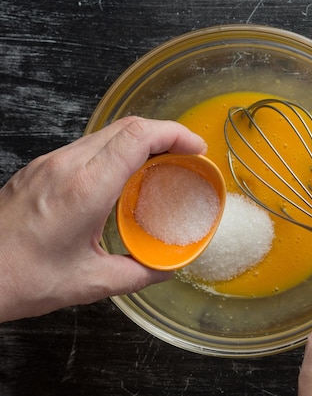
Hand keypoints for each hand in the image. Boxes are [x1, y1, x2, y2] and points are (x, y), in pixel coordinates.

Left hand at [0, 116, 206, 322]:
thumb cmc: (17, 278)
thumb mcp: (90, 283)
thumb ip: (139, 273)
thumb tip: (167, 268)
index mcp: (84, 189)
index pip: (138, 137)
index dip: (174, 134)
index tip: (196, 148)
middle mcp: (66, 166)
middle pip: (126, 126)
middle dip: (164, 133)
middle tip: (187, 154)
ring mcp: (49, 164)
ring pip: (107, 133)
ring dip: (141, 141)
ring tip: (162, 164)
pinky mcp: (40, 169)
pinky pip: (88, 147)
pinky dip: (117, 151)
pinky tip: (125, 176)